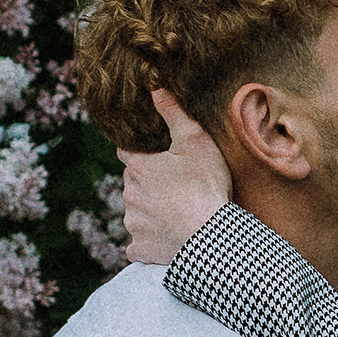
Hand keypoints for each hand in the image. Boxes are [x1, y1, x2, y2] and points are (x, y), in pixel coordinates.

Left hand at [119, 89, 232, 264]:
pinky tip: (167, 237)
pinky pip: (138, 244)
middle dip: (148, 184)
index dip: (142, 155)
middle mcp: (128, 194)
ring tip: (177, 213)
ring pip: (135, 213)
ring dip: (150, 212)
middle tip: (176, 187)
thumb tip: (155, 87)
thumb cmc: (205, 184)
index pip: (127, 154)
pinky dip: (149, 240)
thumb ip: (173, 113)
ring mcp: (132, 223)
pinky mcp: (139, 249)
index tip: (158, 160)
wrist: (210, 234)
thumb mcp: (194, 141)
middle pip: (133, 184)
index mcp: (137, 167)